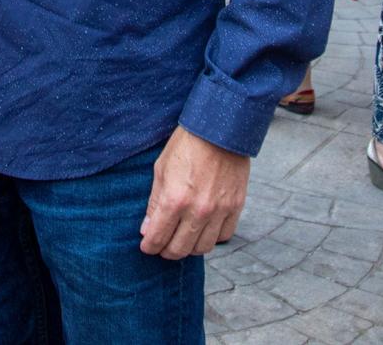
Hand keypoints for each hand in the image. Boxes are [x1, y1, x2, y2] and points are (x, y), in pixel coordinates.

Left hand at [139, 126, 249, 258]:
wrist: (220, 129)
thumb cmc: (186, 145)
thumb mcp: (161, 169)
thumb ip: (154, 202)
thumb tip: (147, 229)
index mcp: (174, 200)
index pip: (157, 238)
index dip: (149, 246)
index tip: (147, 246)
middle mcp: (197, 210)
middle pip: (179, 249)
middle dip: (167, 252)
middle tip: (163, 247)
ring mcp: (219, 210)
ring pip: (202, 248)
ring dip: (189, 248)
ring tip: (183, 240)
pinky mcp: (236, 206)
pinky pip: (224, 236)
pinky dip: (212, 238)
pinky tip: (204, 229)